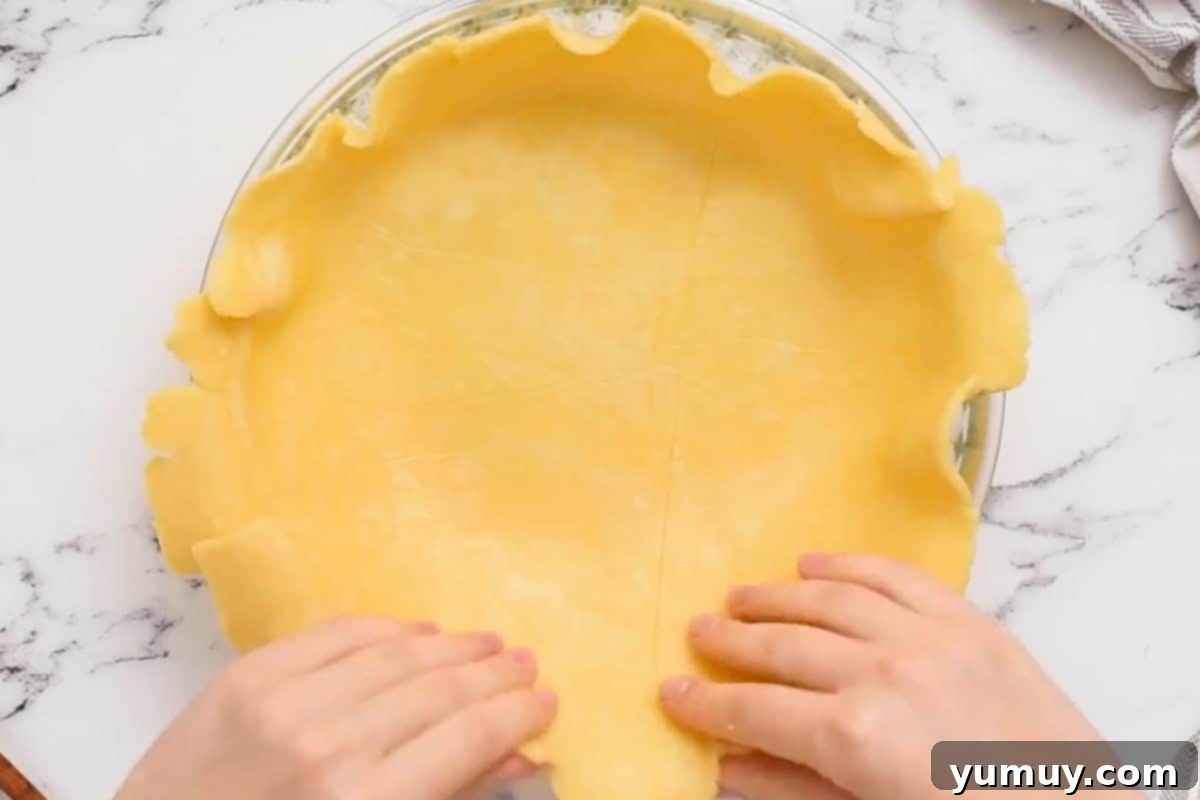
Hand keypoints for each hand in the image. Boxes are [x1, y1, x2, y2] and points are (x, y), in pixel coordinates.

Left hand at [116, 617, 555, 799]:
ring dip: (451, 646)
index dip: (517, 713)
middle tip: (525, 664)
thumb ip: (450, 798)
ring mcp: (283, 704)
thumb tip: (522, 755)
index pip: (469, 737)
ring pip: (395, 654)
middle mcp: (330, 747)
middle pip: (439, 690)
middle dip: (494, 676)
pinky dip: (384, 627)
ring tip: (486, 643)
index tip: (546, 700)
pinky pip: (335, 633)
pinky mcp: (247, 676)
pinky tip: (418, 629)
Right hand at [659, 553, 1103, 799]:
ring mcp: (928, 638)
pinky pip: (896, 575)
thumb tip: (722, 764)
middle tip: (696, 631)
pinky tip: (813, 558)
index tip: (669, 689)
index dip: (704, 701)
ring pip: (829, 598)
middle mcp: (881, 672)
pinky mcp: (970, 621)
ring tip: (740, 596)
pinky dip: (850, 562)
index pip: (753, 709)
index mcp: (851, 736)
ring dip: (776, 594)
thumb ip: (791, 787)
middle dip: (730, 640)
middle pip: (781, 646)